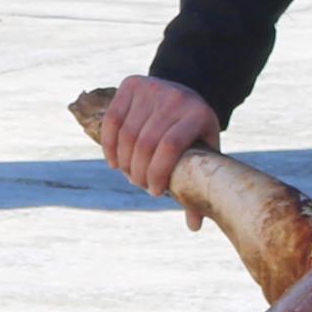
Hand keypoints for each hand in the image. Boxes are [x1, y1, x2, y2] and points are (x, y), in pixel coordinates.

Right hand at [99, 75, 220, 198]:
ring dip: (123, 162)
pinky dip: (109, 145)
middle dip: (138, 171)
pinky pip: (113, 120)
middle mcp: (175, 98)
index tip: (155, 192)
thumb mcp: (203, 152)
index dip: (157, 173)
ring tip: (129, 175)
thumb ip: (198, 185)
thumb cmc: (193, 132)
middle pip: (146, 143)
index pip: (171, 147)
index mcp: (198, 115)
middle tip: (140, 184)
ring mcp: (152, 88)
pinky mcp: (131, 84)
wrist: (184, 90)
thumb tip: (194, 226)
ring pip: (127, 134)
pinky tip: (114, 162)